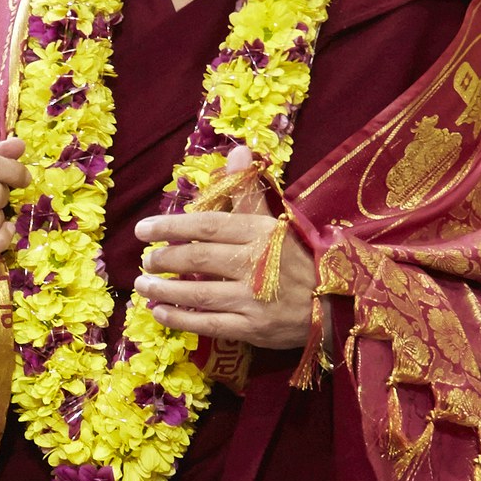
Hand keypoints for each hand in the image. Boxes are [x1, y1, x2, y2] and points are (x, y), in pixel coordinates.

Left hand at [136, 146, 313, 350]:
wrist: (337, 303)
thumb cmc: (301, 259)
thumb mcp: (278, 221)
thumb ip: (249, 192)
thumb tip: (237, 152)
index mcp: (261, 233)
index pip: (207, 225)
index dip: (170, 226)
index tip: (143, 229)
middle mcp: (256, 264)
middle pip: (198, 259)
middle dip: (164, 259)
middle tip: (145, 260)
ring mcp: (254, 300)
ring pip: (199, 293)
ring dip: (164, 289)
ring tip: (143, 285)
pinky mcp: (254, 329)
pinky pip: (209, 324)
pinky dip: (180, 318)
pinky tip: (160, 312)